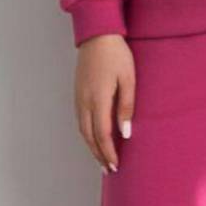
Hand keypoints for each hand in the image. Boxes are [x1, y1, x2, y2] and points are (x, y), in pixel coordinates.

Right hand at [74, 34, 135, 173]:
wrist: (97, 35)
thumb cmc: (116, 55)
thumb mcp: (128, 79)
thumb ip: (126, 106)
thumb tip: (125, 133)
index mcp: (98, 99)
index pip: (102, 134)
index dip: (108, 152)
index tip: (115, 166)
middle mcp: (84, 102)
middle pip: (89, 136)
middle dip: (99, 155)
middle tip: (109, 170)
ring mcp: (78, 98)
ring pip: (82, 130)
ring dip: (91, 147)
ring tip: (102, 159)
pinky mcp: (77, 94)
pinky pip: (80, 120)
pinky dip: (87, 134)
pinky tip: (94, 139)